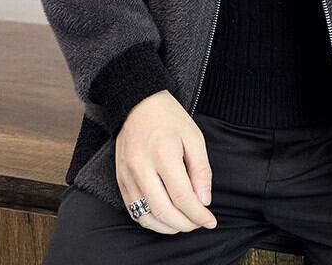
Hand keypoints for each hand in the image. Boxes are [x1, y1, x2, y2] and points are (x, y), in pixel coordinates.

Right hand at [115, 89, 217, 233]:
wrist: (138, 103)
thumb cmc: (169, 118)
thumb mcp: (194, 137)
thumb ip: (201, 170)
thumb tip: (204, 201)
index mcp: (164, 154)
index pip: (182, 197)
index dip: (198, 214)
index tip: (210, 221)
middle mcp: (142, 168)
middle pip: (164, 211)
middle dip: (186, 224)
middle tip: (199, 223)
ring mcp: (128, 175)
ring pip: (147, 216)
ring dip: (168, 227)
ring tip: (184, 223)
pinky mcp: (121, 180)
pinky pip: (134, 211)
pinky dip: (151, 221)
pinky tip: (165, 218)